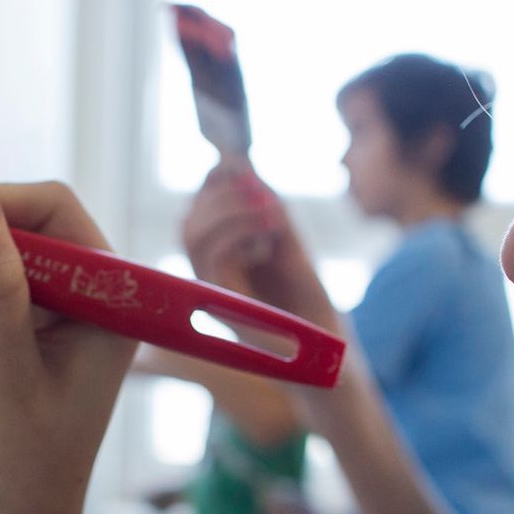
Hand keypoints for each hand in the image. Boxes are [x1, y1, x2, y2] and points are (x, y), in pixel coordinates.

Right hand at [182, 163, 342, 336]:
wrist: (325, 350)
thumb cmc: (308, 301)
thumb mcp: (288, 243)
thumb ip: (266, 208)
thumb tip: (244, 167)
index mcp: (218, 259)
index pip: (197, 210)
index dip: (213, 181)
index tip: (239, 163)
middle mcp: (206, 277)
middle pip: (188, 221)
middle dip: (222, 194)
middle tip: (262, 194)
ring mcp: (211, 292)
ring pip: (193, 234)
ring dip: (231, 211)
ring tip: (272, 214)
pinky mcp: (222, 305)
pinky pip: (212, 256)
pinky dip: (239, 235)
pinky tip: (268, 241)